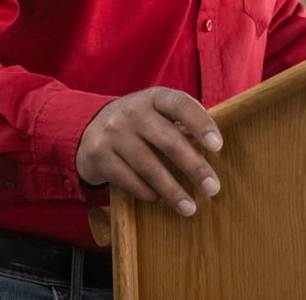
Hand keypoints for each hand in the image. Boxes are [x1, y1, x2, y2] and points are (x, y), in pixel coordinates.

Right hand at [76, 87, 222, 215]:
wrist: (88, 129)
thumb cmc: (138, 124)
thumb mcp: (156, 112)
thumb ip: (181, 123)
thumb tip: (215, 150)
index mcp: (155, 97)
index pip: (181, 105)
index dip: (201, 124)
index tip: (217, 146)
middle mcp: (133, 112)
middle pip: (169, 141)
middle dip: (193, 167)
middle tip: (212, 187)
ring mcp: (114, 133)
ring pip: (149, 166)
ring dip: (172, 190)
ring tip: (190, 207)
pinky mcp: (99, 156)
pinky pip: (129, 180)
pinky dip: (148, 193)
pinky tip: (161, 201)